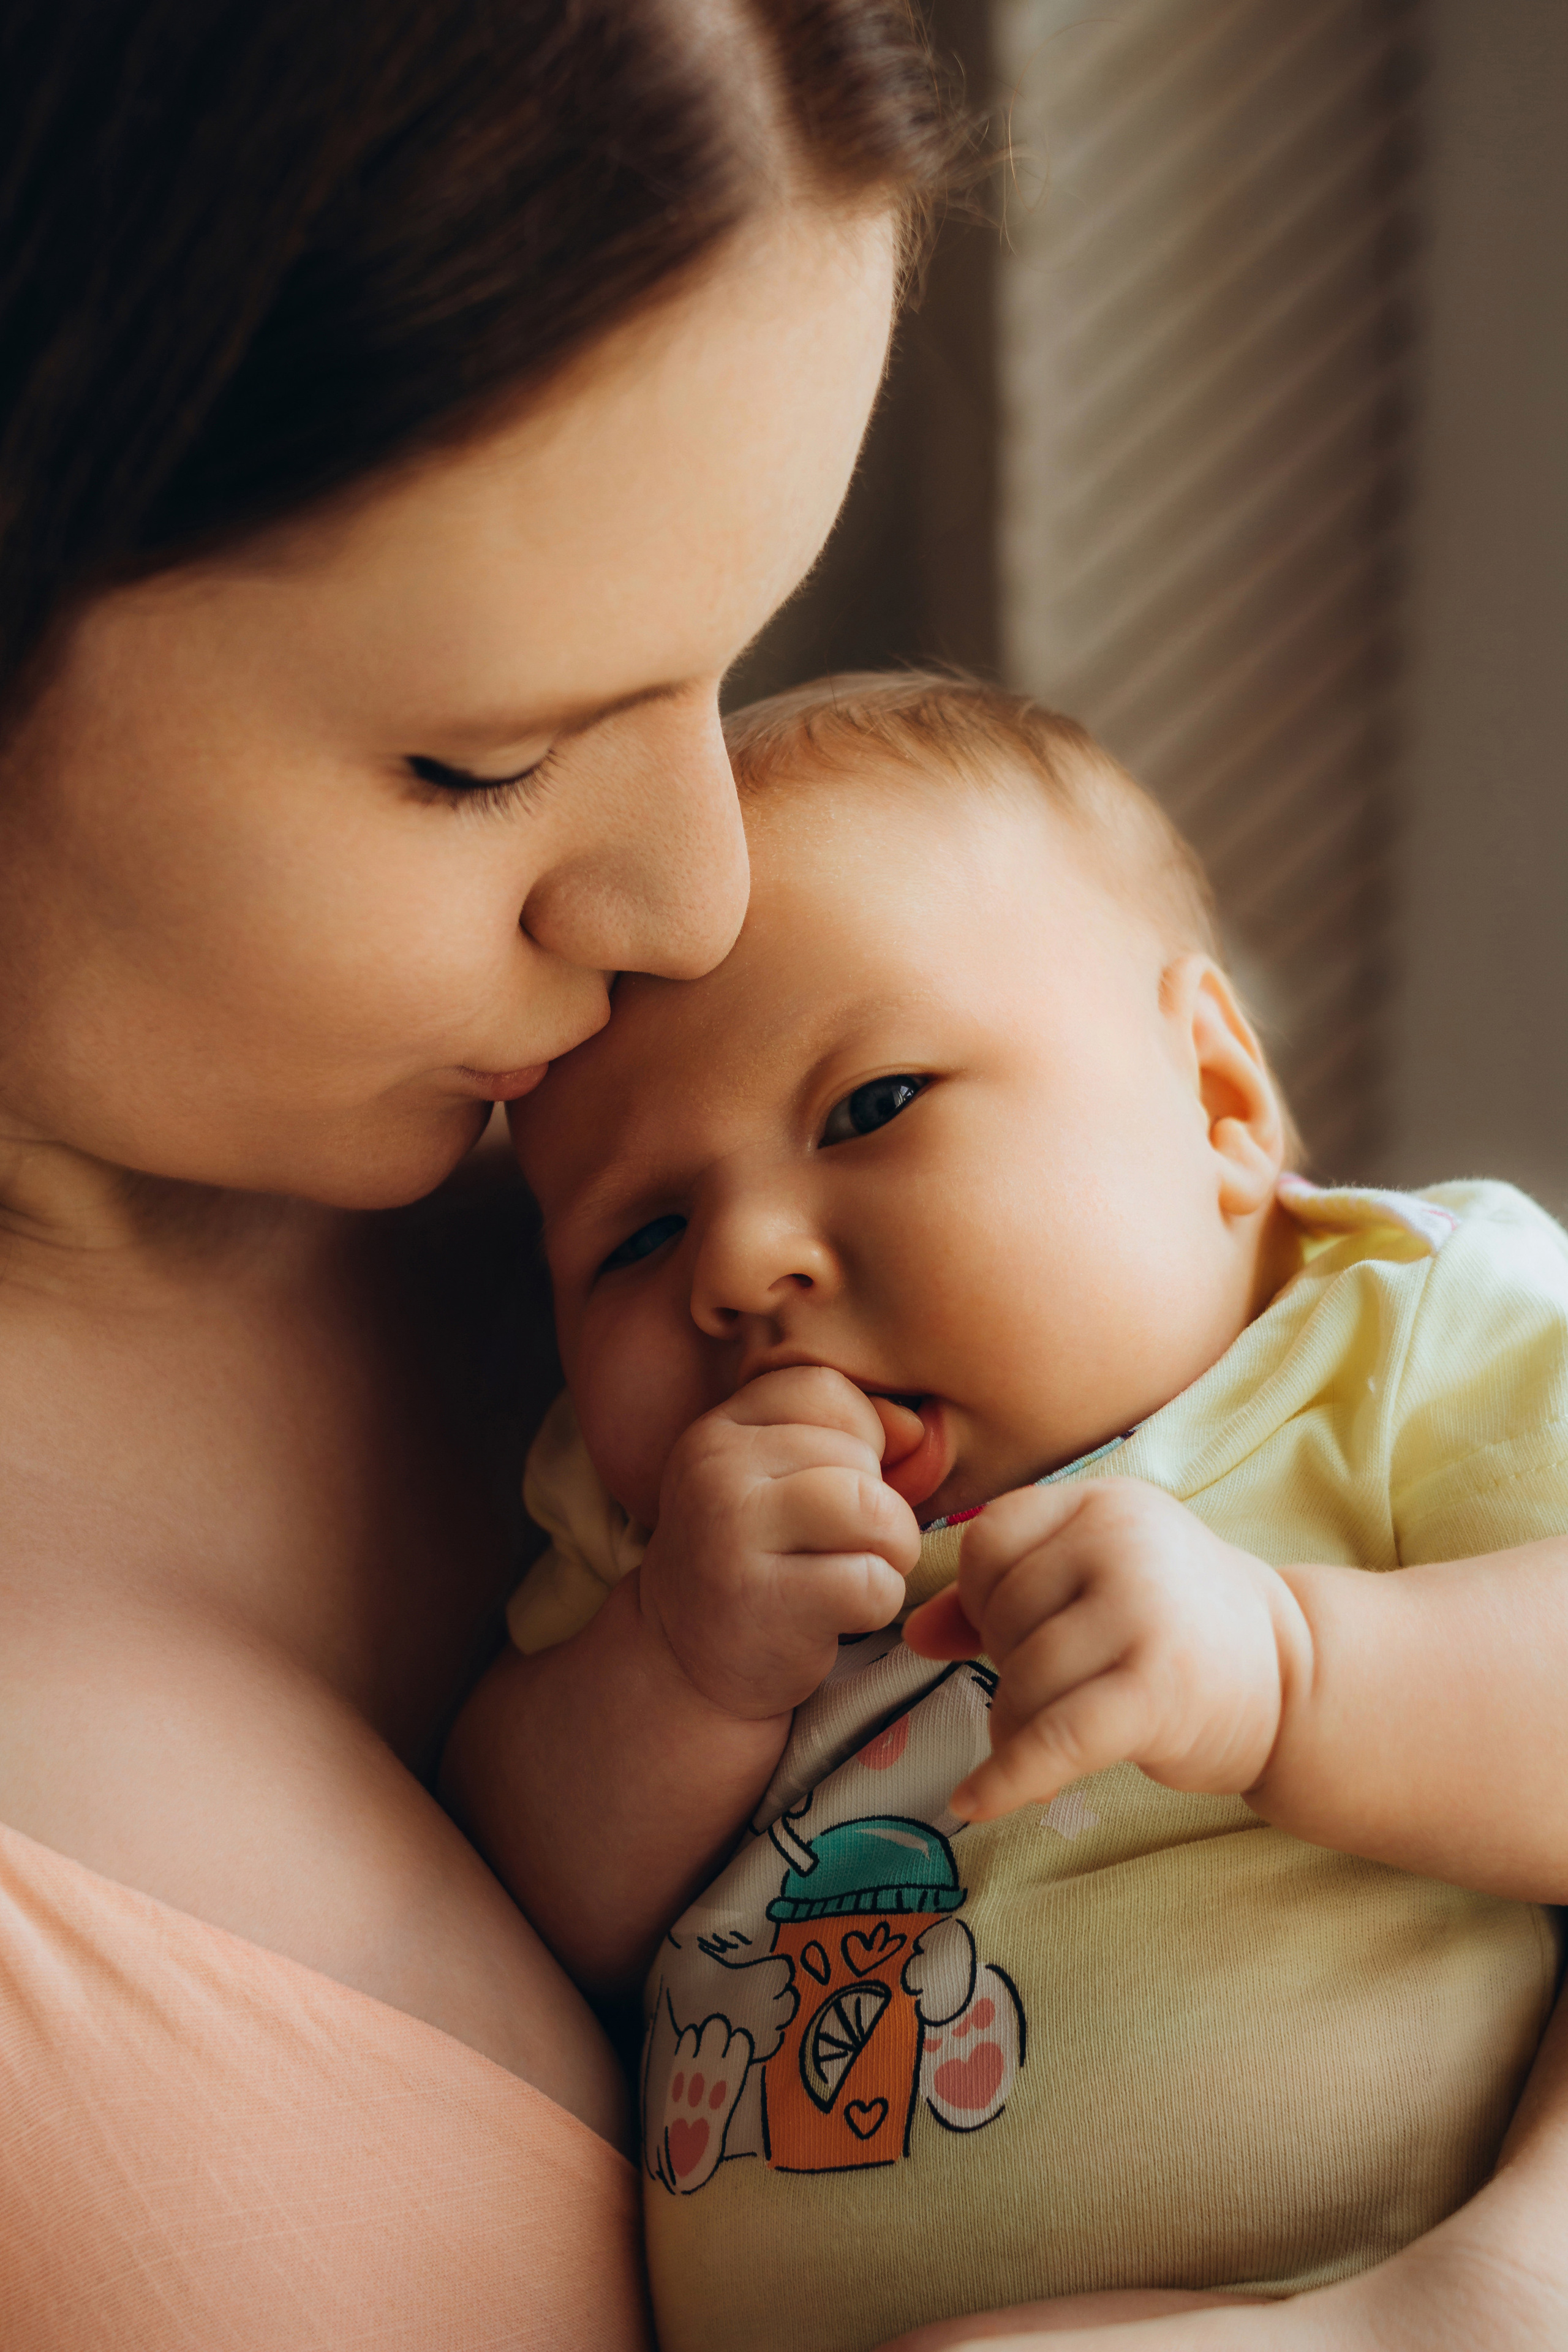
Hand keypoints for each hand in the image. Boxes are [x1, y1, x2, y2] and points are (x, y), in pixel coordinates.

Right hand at [638, 1365, 919, 1718]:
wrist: (685, 1663)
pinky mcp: (761, 1600)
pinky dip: (880, 1601)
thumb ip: (849, 1438)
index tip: (836, 1486)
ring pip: (873, 1509)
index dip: (860, 1437)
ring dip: (892, 1548)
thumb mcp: (784, 1482)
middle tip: (845, 1545)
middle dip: (882, 1502)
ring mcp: (731, 1532)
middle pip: (858, 1452)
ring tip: (859, 1570)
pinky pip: (871, 1581)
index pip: (826, 1389)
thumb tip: (919, 1429)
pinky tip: (844, 1613)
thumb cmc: (757, 1560)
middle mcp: (716, 1468)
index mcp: (720, 1428)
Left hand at [902, 1478, 1308, 1821]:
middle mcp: (1121, 1538)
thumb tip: (913, 1633)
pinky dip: (1008, 1777)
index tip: (1008, 1632)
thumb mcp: (1095, 1583)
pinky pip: (1053, 1737)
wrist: (1293, 1676)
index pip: (990, 1540)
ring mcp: (1143, 1609)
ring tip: (1051, 1737)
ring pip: (1023, 1679)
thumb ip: (1000, 1597)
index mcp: (1102, 1502)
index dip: (982, 1596)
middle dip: (1006, 1668)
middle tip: (1051, 1693)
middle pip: (1003, 1615)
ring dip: (1016, 1725)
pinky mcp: (1157, 1688)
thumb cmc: (1176, 1627)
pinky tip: (976, 1802)